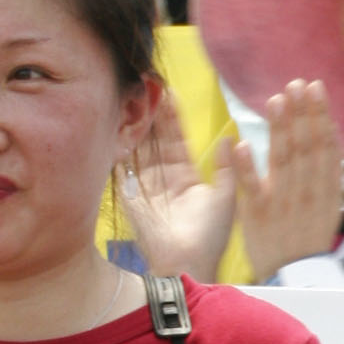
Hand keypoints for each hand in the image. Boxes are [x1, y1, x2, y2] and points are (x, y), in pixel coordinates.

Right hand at [121, 85, 236, 282]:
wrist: (188, 261)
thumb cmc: (211, 236)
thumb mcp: (225, 198)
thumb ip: (226, 168)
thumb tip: (230, 137)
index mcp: (185, 177)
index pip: (175, 138)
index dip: (171, 116)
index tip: (167, 91)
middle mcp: (161, 178)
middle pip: (152, 138)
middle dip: (148, 112)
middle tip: (143, 82)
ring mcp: (142, 186)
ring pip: (135, 147)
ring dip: (132, 122)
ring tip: (128, 93)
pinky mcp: (127, 195)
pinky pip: (120, 165)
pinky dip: (117, 144)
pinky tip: (114, 121)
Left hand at [233, 80, 343, 280]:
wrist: (296, 276)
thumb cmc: (309, 235)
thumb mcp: (329, 204)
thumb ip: (327, 171)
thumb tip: (328, 133)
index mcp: (326, 188)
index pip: (325, 145)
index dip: (320, 115)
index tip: (315, 87)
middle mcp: (308, 192)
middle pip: (305, 147)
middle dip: (301, 113)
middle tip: (295, 84)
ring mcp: (282, 202)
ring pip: (282, 161)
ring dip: (279, 130)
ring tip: (275, 100)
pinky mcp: (258, 214)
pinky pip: (252, 189)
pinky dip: (247, 168)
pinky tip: (242, 143)